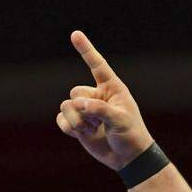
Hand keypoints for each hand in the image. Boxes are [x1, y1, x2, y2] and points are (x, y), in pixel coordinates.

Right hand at [56, 31, 154, 170]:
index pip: (97, 66)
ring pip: (66, 106)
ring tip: (95, 130)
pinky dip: (69, 128)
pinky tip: (83, 135)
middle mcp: (96, 95)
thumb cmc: (131, 135)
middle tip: (101, 123)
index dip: (86, 50)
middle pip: (75, 91)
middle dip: (84, 109)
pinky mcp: (76, 123)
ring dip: (78, 122)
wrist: (127, 158)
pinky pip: (61, 119)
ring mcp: (85, 109)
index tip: (75, 34)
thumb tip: (78, 103)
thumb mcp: (121, 121)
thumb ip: (101, 110)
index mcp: (112, 89)